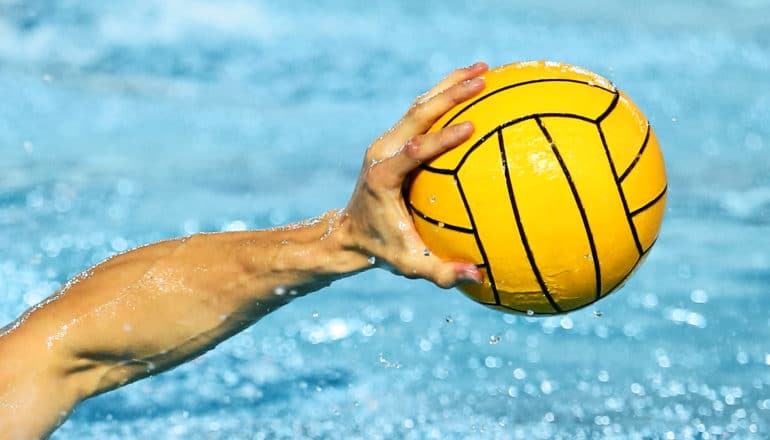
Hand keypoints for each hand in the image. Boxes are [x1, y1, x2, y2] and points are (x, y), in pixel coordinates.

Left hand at [342, 62, 487, 287]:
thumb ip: (440, 273)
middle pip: (416, 114)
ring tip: (484, 69)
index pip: (414, 151)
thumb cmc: (380, 251)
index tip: (472, 126)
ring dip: (449, 85)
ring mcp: (385, 143)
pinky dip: (444, 96)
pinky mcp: (392, 141)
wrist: (347, 235)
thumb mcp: (408, 267)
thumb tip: (477, 276)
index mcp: (382, 178)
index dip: (441, 139)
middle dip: (450, 94)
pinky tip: (472, 87)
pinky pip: (420, 113)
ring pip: (419, 105)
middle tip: (484, 79)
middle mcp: (381, 153)